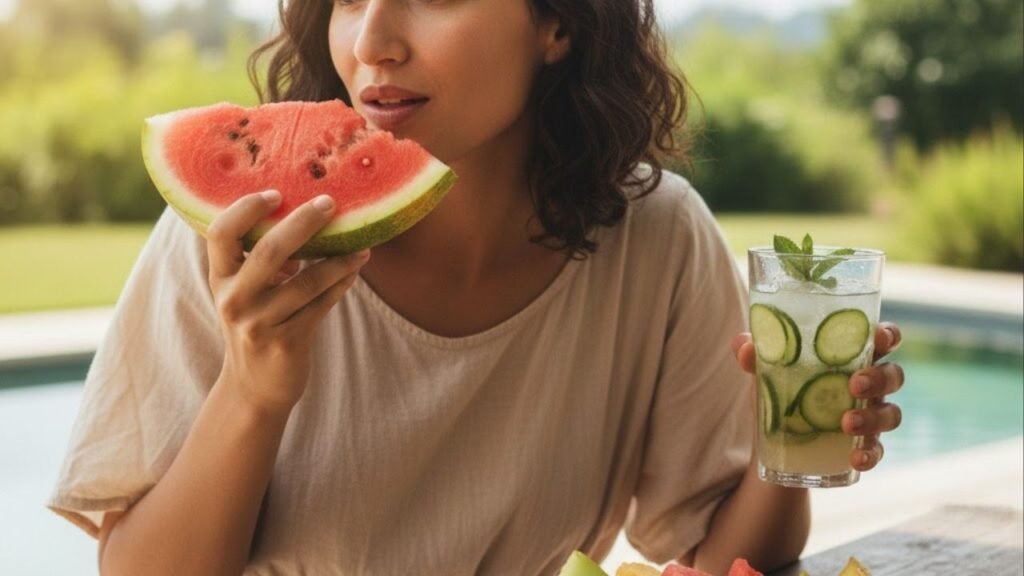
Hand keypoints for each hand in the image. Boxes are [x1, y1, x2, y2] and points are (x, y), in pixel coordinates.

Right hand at [206, 190, 369, 414]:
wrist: (254, 387)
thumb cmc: (256, 325)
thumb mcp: (245, 291)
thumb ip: (262, 258)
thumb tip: (303, 212)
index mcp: (220, 278)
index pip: (220, 233)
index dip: (246, 209)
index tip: (276, 192)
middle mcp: (234, 300)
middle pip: (269, 252)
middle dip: (302, 223)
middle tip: (329, 202)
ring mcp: (259, 324)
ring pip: (306, 282)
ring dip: (339, 259)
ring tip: (362, 244)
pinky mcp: (287, 342)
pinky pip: (321, 305)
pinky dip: (342, 283)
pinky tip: (356, 267)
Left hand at [732, 323, 904, 471]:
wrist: (774, 439)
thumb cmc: (781, 387)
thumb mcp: (764, 371)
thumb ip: (754, 355)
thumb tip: (745, 347)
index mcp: (851, 356)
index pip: (882, 339)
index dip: (888, 335)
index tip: (879, 337)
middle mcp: (868, 384)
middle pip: (893, 375)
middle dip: (879, 378)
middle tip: (855, 385)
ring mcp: (870, 415)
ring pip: (891, 414)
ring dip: (874, 418)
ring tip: (847, 423)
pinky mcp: (864, 444)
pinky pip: (878, 450)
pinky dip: (870, 454)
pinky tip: (856, 459)